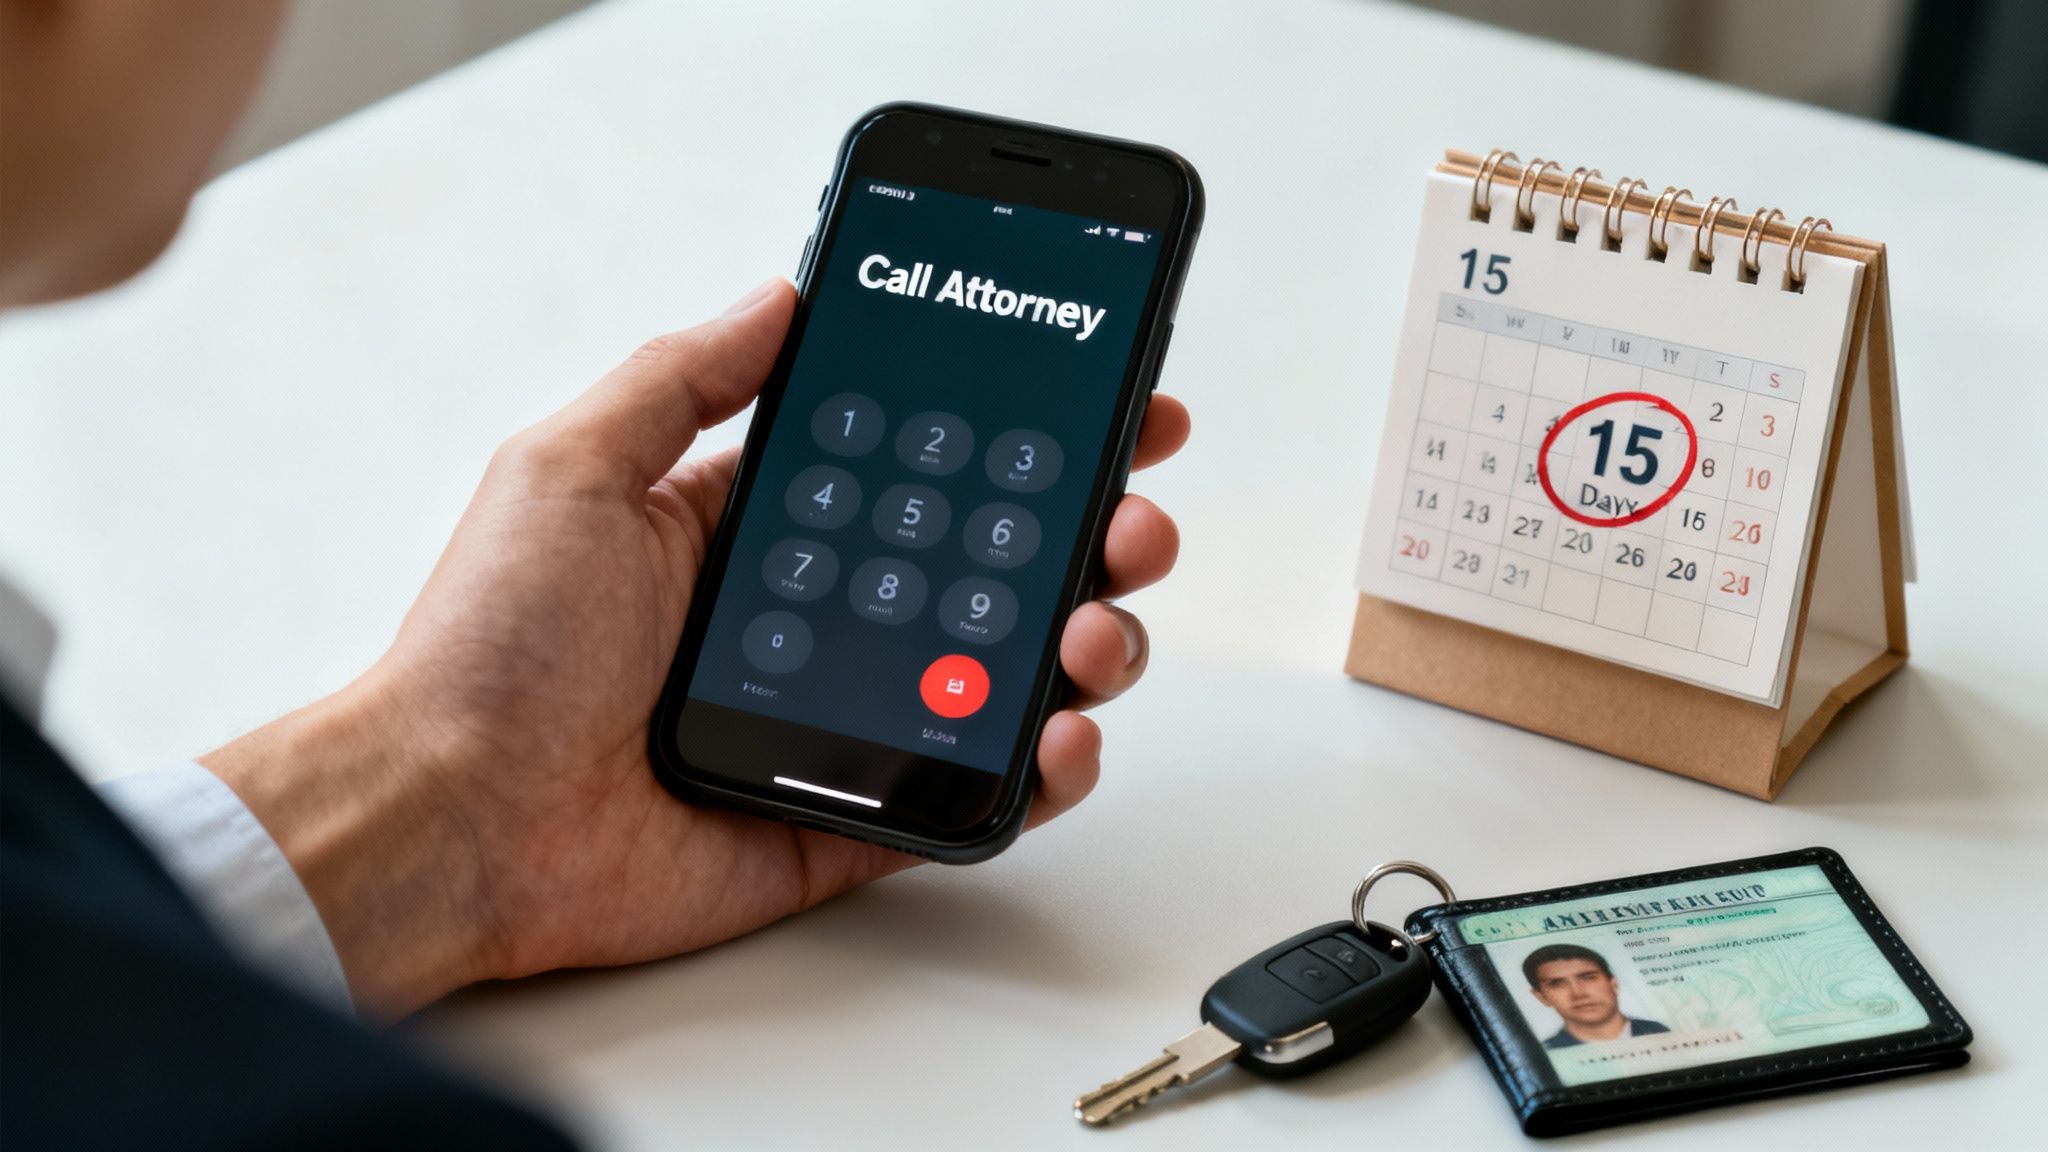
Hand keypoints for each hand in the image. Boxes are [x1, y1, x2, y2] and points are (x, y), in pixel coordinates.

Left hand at [202, 280, 1188, 1016]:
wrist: (452, 819)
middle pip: (990, 570)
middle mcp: (815, 621)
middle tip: (1131, 518)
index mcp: (757, 531)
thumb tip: (781, 294)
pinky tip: (1061, 736)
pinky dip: (1038, 774)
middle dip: (1086, 536)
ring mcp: (839, 721)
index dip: (1017, 442)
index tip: (1104, 407)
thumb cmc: (488, 647)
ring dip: (1084, 644)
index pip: (921, 474)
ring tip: (1093, 627)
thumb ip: (685, 377)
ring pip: (1002, 678)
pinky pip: (967, 798)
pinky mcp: (847, 820)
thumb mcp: (573, 467)